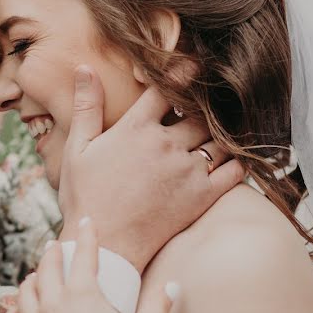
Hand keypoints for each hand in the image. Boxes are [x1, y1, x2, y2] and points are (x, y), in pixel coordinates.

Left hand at [1, 218, 176, 312]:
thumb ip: (160, 305)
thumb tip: (173, 285)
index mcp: (84, 294)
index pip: (83, 254)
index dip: (87, 235)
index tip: (87, 223)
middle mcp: (54, 304)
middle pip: (47, 267)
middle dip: (51, 253)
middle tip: (54, 247)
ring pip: (25, 291)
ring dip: (31, 279)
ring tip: (36, 277)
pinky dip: (10, 311)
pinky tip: (15, 310)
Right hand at [58, 66, 244, 271]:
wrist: (106, 245)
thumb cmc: (86, 198)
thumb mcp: (77, 149)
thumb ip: (86, 106)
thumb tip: (84, 68)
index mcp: (136, 128)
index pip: (166, 88)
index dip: (181, 74)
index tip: (192, 66)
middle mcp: (166, 144)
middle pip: (198, 112)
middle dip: (202, 105)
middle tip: (208, 101)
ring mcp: (188, 170)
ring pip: (218, 137)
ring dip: (219, 131)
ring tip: (218, 128)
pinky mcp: (203, 195)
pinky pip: (233, 170)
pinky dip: (236, 161)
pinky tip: (230, 158)